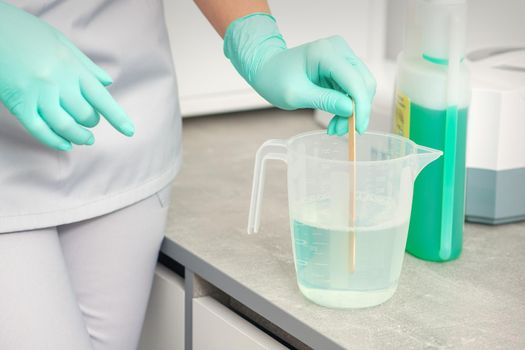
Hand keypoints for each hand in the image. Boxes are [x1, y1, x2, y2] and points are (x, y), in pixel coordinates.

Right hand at [0, 1, 133, 150]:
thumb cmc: (27, 33)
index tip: (130, 131)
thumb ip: (86, 65)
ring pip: (65, 126)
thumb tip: (108, 82)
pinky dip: (54, 141)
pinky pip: (40, 129)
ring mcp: (38, 93)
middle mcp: (58, 82)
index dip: (117, 117)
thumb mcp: (62, 43)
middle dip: (91, 122)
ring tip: (85, 139)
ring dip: (78, 137)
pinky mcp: (19, 103)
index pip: (102, 98)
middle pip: (85, 115)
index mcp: (72, 67)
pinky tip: (65, 144)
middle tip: (90, 122)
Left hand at [224, 14, 375, 134]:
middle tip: (342, 131)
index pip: (354, 81)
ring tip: (334, 128)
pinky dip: (347, 107)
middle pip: (363, 83)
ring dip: (352, 111)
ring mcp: (341, 56)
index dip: (360, 107)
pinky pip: (352, 89)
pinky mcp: (341, 66)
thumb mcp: (296, 95)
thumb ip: (325, 101)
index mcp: (325, 52)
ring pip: (360, 88)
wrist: (266, 68)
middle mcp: (338, 49)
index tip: (357, 129)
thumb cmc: (275, 78)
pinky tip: (335, 119)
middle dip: (357, 111)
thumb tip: (351, 110)